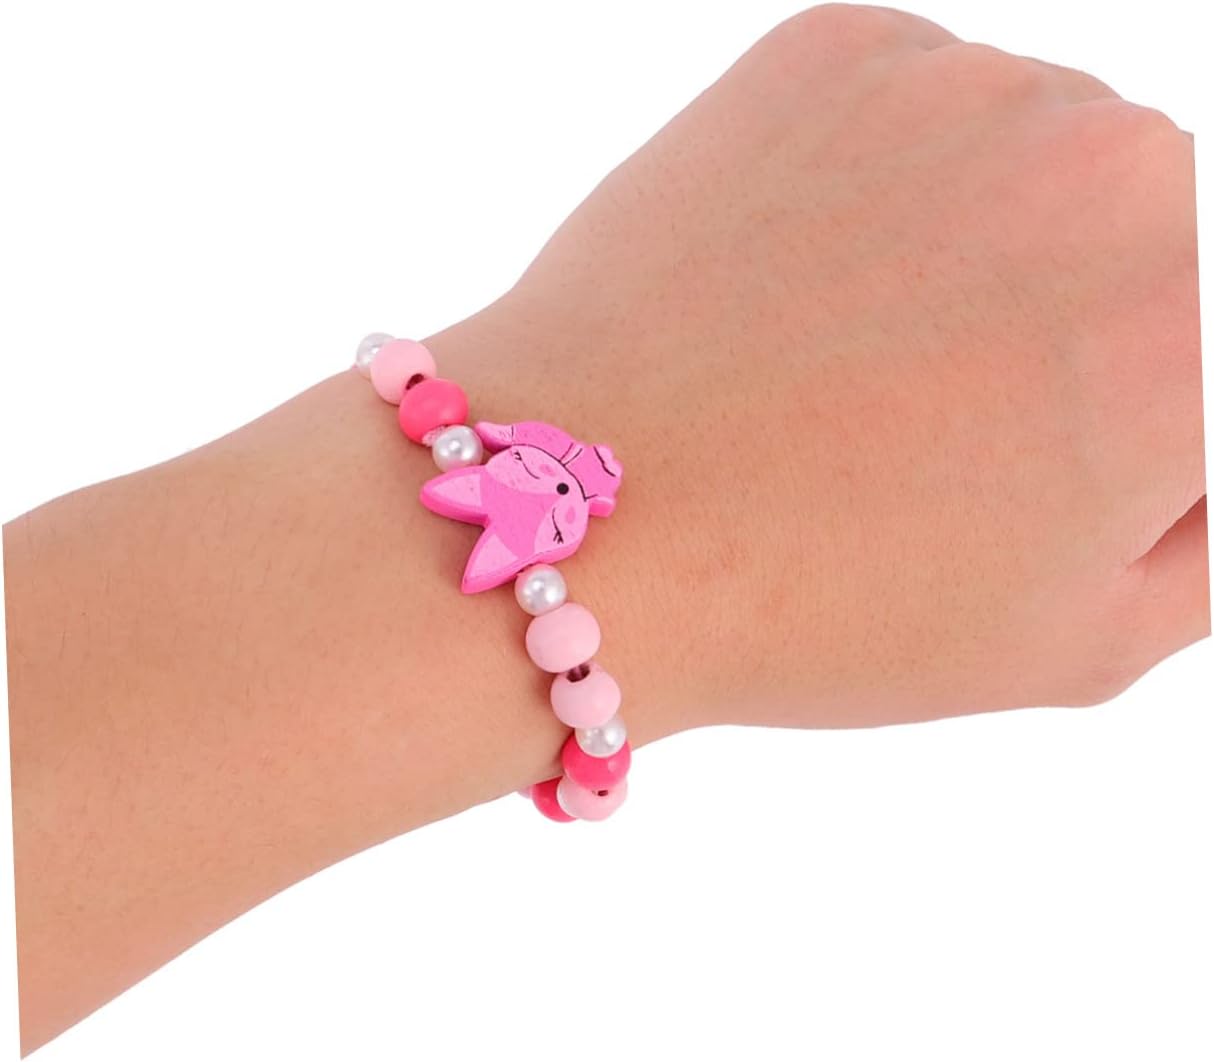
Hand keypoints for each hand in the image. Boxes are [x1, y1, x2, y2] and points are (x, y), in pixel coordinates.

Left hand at [430, 4, 1204, 730]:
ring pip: (1027, 158)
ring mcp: (964, 93)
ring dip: (973, 238)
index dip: (1115, 415)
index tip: (1028, 443)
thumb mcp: (1073, 640)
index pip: (1194, 354)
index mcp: (1195, 334)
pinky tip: (796, 281)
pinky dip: (874, 179)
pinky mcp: (834, 51)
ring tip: (847, 352)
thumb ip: (1206, 543)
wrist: (586, 519)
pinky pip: (907, 108)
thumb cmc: (819, 603)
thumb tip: (1199, 459)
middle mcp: (1114, 173)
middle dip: (1066, 316)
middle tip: (932, 413)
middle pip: (1136, 236)